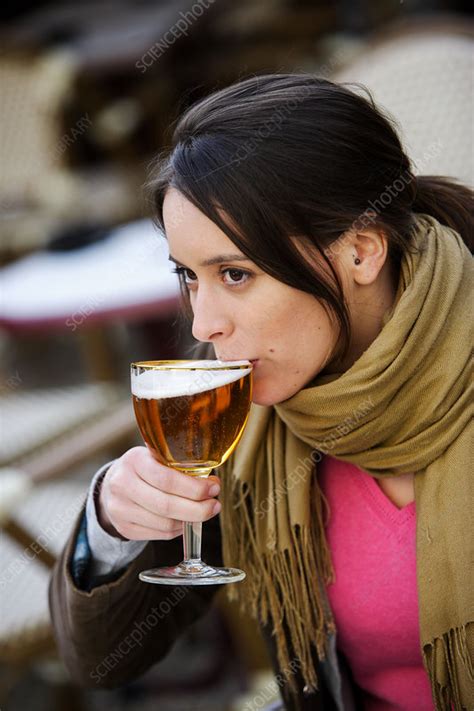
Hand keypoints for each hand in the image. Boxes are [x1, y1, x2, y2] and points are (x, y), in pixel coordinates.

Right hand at [97, 446, 220, 540]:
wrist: (113, 484)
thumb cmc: (143, 468)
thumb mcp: (156, 457)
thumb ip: (179, 466)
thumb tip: (211, 483)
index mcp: (134, 461)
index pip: (167, 479)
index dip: (195, 488)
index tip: (214, 488)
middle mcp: (123, 485)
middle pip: (166, 506)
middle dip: (198, 509)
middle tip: (214, 505)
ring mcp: (120, 509)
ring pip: (165, 524)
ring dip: (190, 521)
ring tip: (203, 512)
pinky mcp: (124, 528)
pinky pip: (160, 534)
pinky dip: (178, 529)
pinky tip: (185, 520)